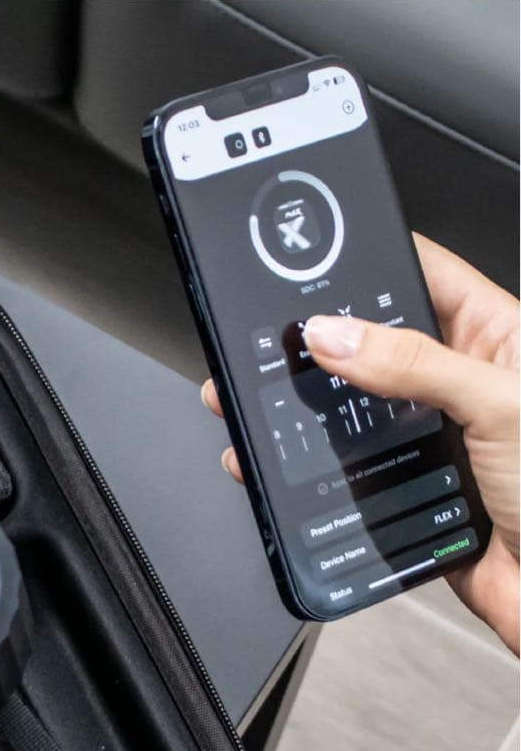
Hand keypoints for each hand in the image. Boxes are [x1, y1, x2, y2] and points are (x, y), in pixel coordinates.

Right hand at [202, 234, 518, 652]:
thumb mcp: (499, 405)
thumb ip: (415, 363)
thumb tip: (334, 334)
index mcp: (494, 339)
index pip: (422, 275)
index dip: (368, 262)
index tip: (311, 262)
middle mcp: (457, 382)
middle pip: (373, 344)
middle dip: (315, 344)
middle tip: (265, 343)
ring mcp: (430, 436)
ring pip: (353, 410)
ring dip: (304, 410)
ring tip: (253, 402)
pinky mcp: (405, 488)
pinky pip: (349, 470)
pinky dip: (311, 469)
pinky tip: (280, 462)